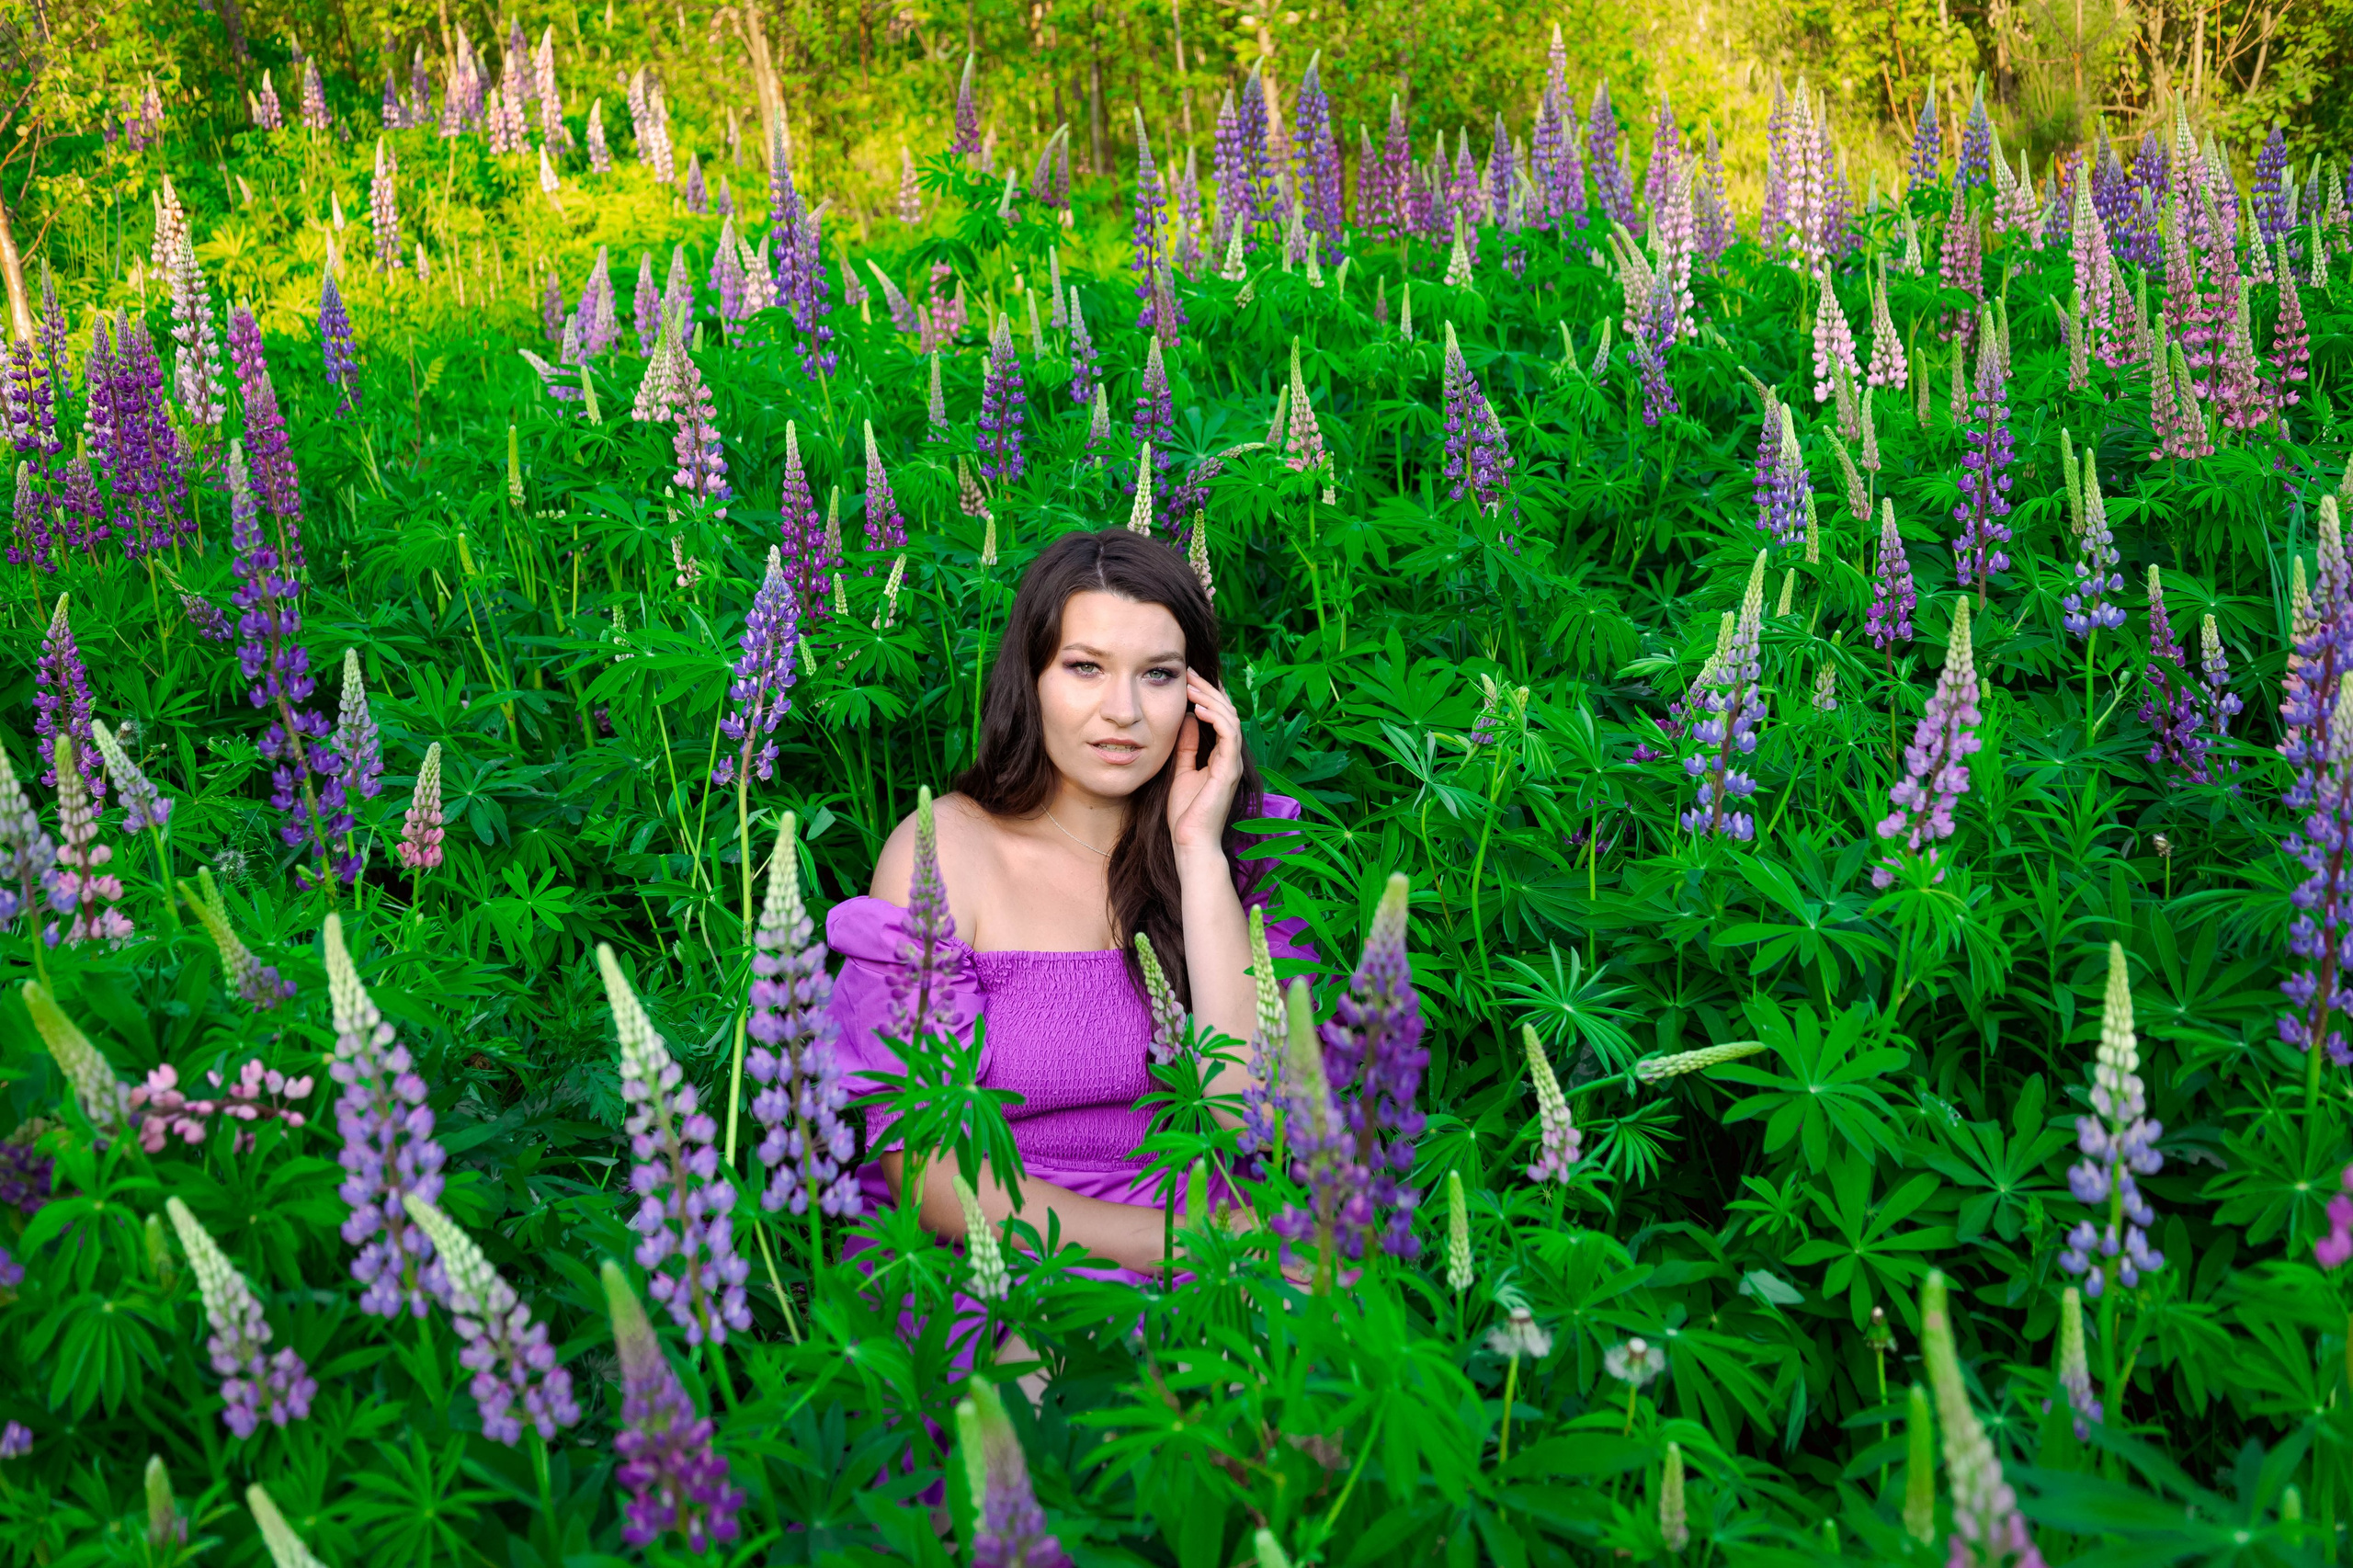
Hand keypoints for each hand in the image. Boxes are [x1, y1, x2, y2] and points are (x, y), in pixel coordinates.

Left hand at [1166, 669, 1242, 855]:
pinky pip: (1228, 735)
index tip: (1188, 679)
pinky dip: (1215, 718)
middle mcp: (1231, 757)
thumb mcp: (1181, 770)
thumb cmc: (1185, 814)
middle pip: (1226, 713)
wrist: (1190, 842)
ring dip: (1210, 699)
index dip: (1207, 696)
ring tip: (1191, 685)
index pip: (1219, 718)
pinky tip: (1197, 708)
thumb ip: (1186, 745)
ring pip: (1230, 719)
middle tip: (1189, 672)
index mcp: (1221, 757)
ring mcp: (1233, 763)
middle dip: (1208, 690)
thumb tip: (1185, 719)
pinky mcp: (1229, 771)